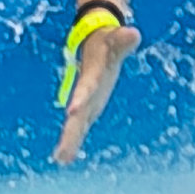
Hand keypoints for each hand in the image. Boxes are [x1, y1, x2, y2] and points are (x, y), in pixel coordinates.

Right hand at [51, 20, 140, 164]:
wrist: (93, 41)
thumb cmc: (107, 41)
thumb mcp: (117, 40)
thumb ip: (124, 40)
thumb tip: (133, 34)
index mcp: (91, 76)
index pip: (86, 88)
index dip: (81, 98)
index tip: (72, 110)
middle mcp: (85, 92)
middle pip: (77, 114)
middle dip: (70, 133)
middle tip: (61, 153)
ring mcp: (85, 101)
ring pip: (76, 124)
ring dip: (69, 141)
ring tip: (60, 160)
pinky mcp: (88, 107)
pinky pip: (79, 126)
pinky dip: (72, 141)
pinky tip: (63, 159)